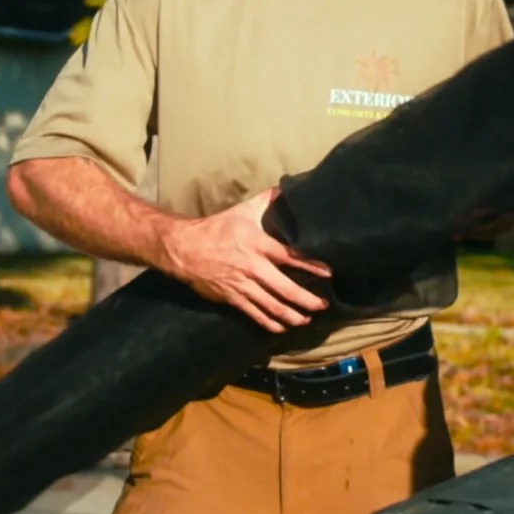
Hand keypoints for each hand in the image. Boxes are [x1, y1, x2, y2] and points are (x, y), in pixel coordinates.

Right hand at [158, 188, 332, 332]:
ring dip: (292, 315)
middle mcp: (254, 267)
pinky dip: (270, 323)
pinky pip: (255, 314)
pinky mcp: (232, 298)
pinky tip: (282, 327)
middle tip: (323, 304)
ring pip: (272, 305)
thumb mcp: (244, 210)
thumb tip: (287, 187)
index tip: (328, 273)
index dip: (311, 266)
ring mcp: (243, 285)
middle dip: (307, 299)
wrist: (185, 248)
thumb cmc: (217, 228)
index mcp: (259, 244)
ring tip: (307, 318)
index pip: (291, 257)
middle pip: (286, 288)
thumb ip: (267, 200)